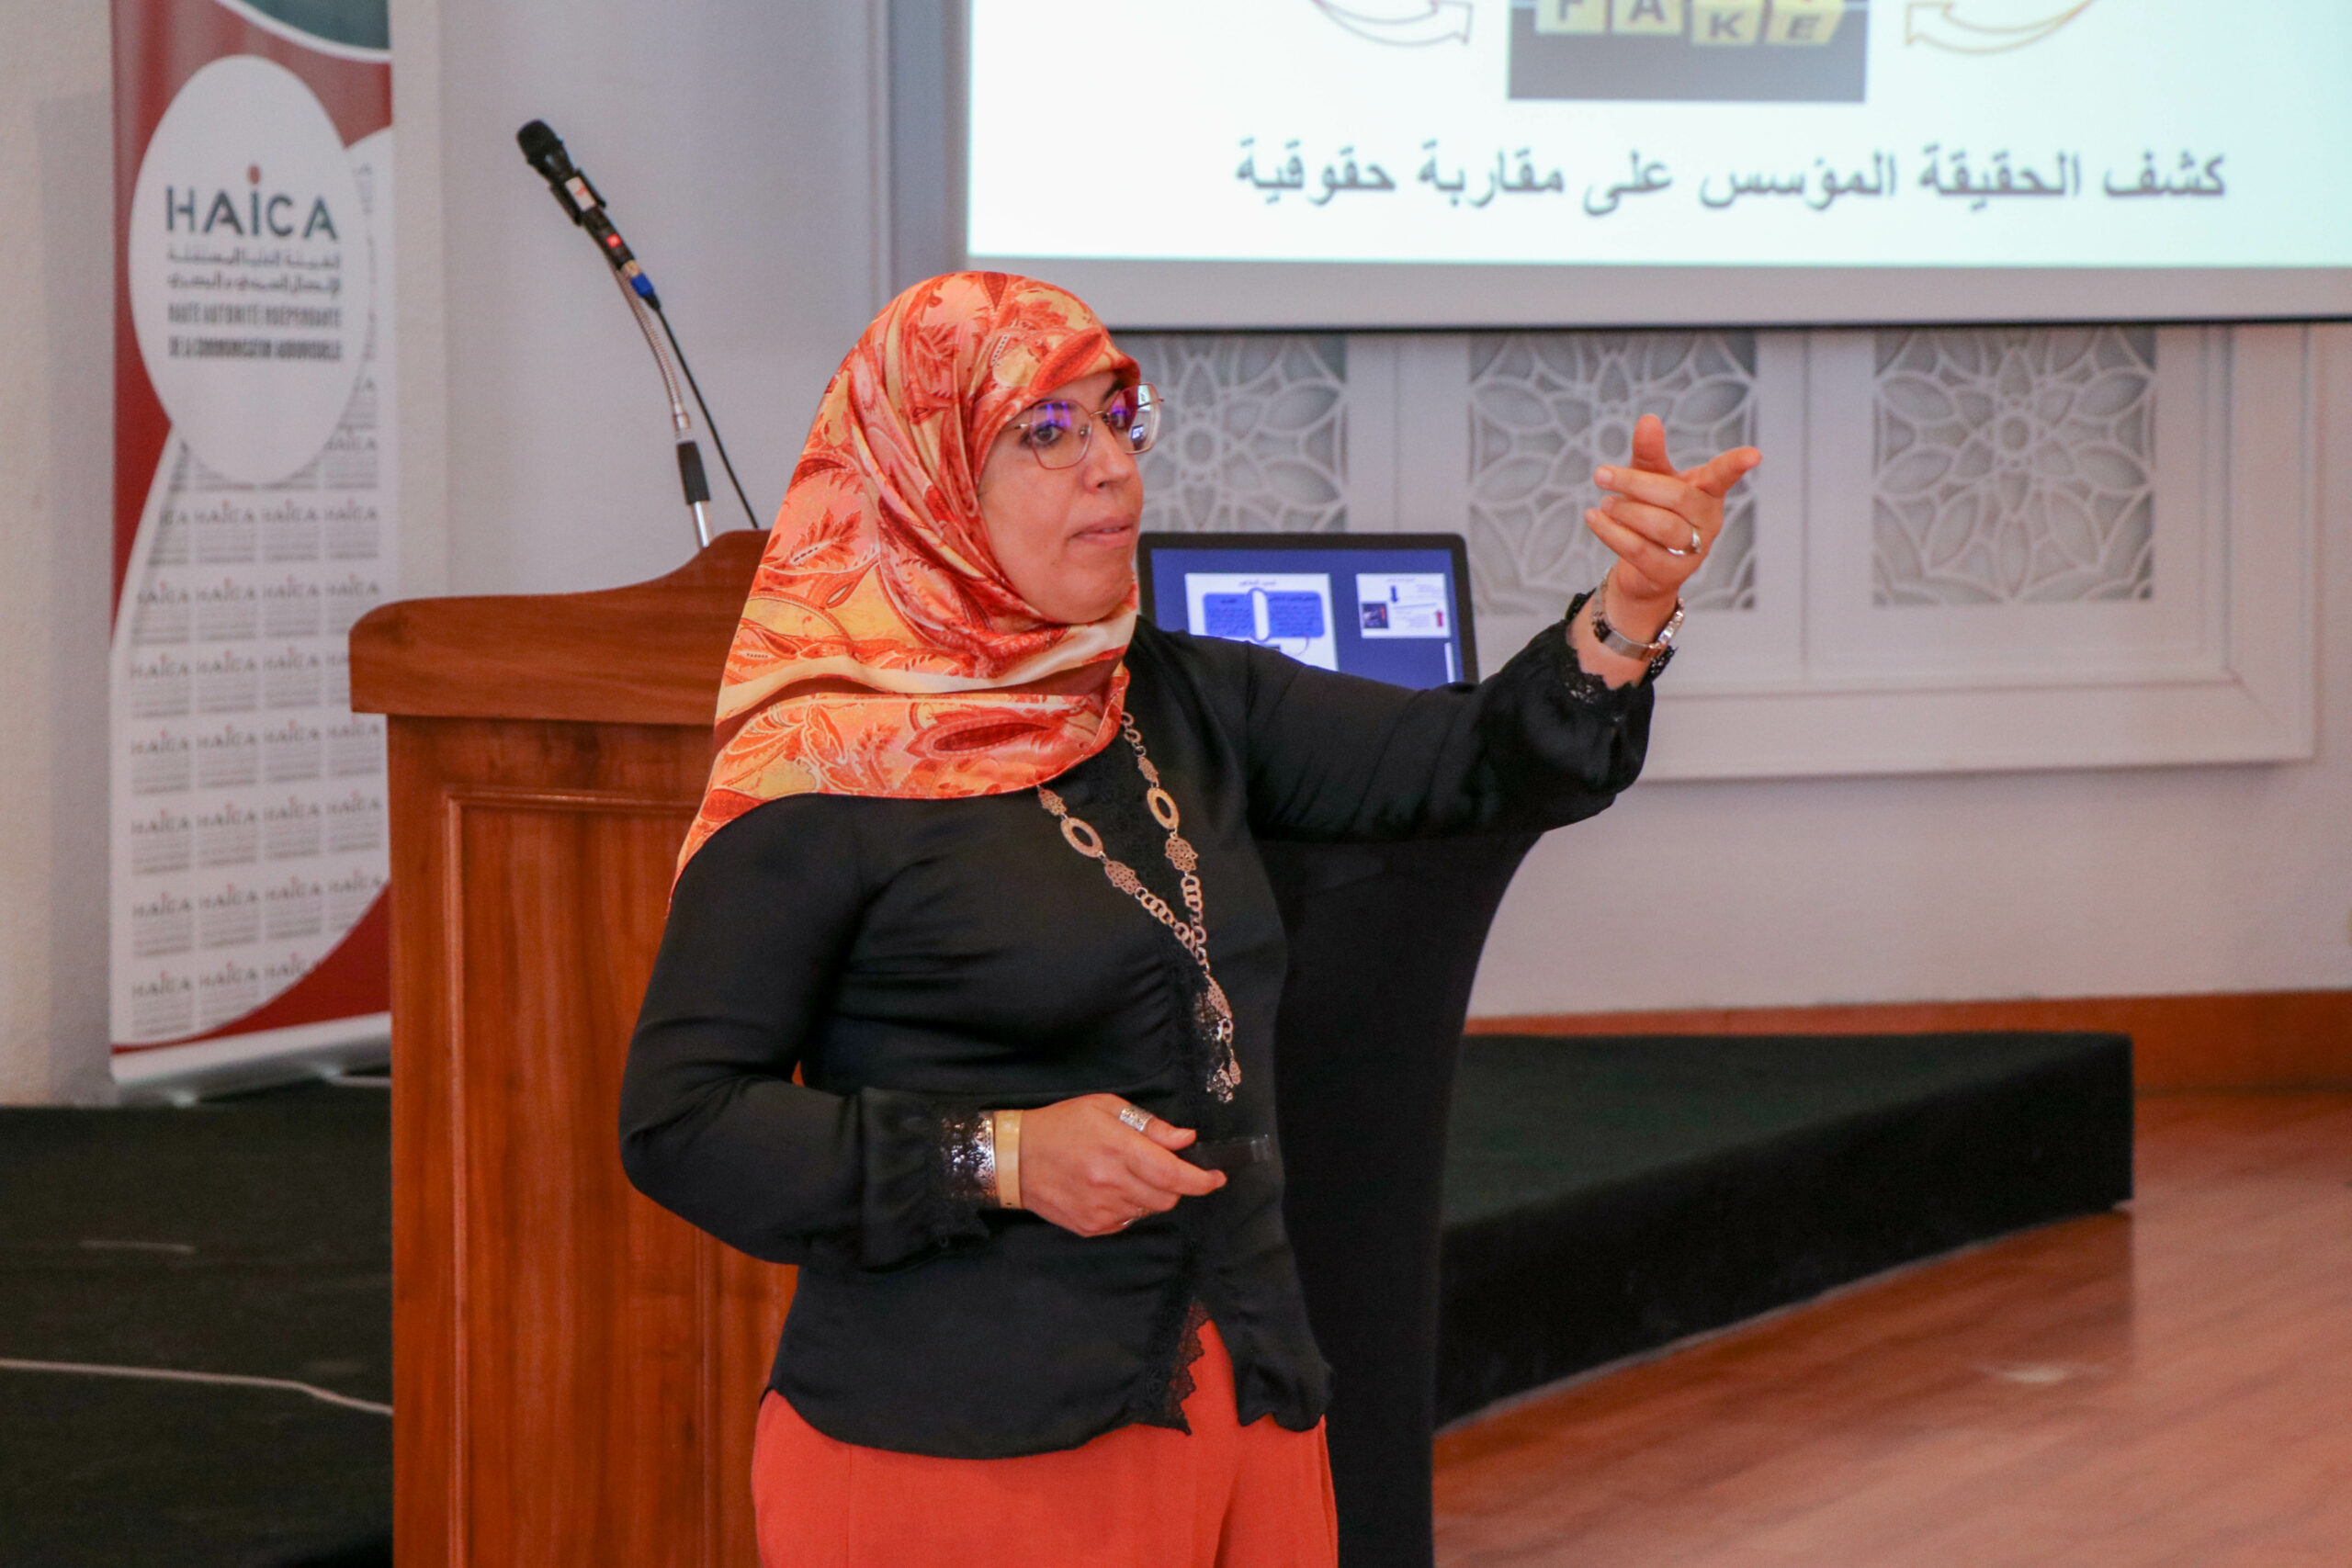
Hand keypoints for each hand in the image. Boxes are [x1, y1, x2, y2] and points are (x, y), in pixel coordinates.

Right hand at [1014, 1094, 1224, 1237]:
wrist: (1014, 1157)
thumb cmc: (1061, 1125)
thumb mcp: (1105, 1108)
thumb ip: (1149, 1126)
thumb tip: (1185, 1139)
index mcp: (1117, 1150)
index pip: (1173, 1174)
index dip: (1201, 1180)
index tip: (1217, 1177)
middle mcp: (1111, 1184)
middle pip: (1167, 1198)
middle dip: (1174, 1186)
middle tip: (1160, 1168)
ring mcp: (1100, 1210)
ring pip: (1148, 1210)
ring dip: (1149, 1195)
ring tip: (1123, 1174)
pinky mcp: (1090, 1227)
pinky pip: (1126, 1221)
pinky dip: (1128, 1207)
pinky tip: (1107, 1189)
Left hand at [1583, 413, 1761, 637]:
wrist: (1641, 569)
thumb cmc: (1651, 512)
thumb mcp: (1649, 479)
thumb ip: (1649, 454)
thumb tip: (1648, 419)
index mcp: (1707, 493)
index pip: (1723, 476)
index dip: (1736, 465)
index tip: (1754, 454)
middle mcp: (1707, 521)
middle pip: (1677, 498)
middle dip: (1636, 483)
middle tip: (1602, 475)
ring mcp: (1694, 550)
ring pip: (1661, 526)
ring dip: (1626, 510)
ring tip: (1605, 503)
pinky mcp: (1671, 574)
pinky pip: (1639, 550)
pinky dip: (1611, 532)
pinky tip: (1594, 518)